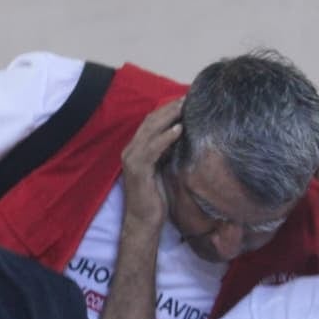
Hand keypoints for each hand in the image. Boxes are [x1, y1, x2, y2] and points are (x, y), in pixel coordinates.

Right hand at [120, 98, 182, 232]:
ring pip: (150, 131)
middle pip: (150, 122)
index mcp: (136, 150)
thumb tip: (183, 135)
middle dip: (169, 108)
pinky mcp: (138, 170)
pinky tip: (179, 129)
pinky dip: (165, 137)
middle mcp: (130, 151)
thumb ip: (166, 152)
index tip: (185, 100)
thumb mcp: (163, 169)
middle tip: (187, 97)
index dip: (166, 110)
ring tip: (184, 107)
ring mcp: (132, 160)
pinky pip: (152, 149)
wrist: (144, 221)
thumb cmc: (155, 197)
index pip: (150, 123)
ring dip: (168, 117)